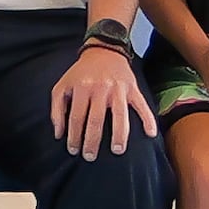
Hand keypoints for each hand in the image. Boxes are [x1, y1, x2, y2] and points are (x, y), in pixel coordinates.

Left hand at [54, 36, 153, 153]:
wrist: (104, 51)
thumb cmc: (80, 74)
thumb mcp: (62, 86)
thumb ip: (57, 109)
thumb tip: (58, 134)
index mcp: (82, 88)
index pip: (77, 117)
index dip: (74, 136)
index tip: (73, 150)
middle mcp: (100, 88)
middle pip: (96, 120)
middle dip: (92, 141)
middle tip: (90, 156)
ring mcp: (118, 89)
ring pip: (120, 115)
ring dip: (119, 134)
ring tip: (117, 151)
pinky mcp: (132, 88)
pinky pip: (141, 105)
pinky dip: (148, 119)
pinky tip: (150, 133)